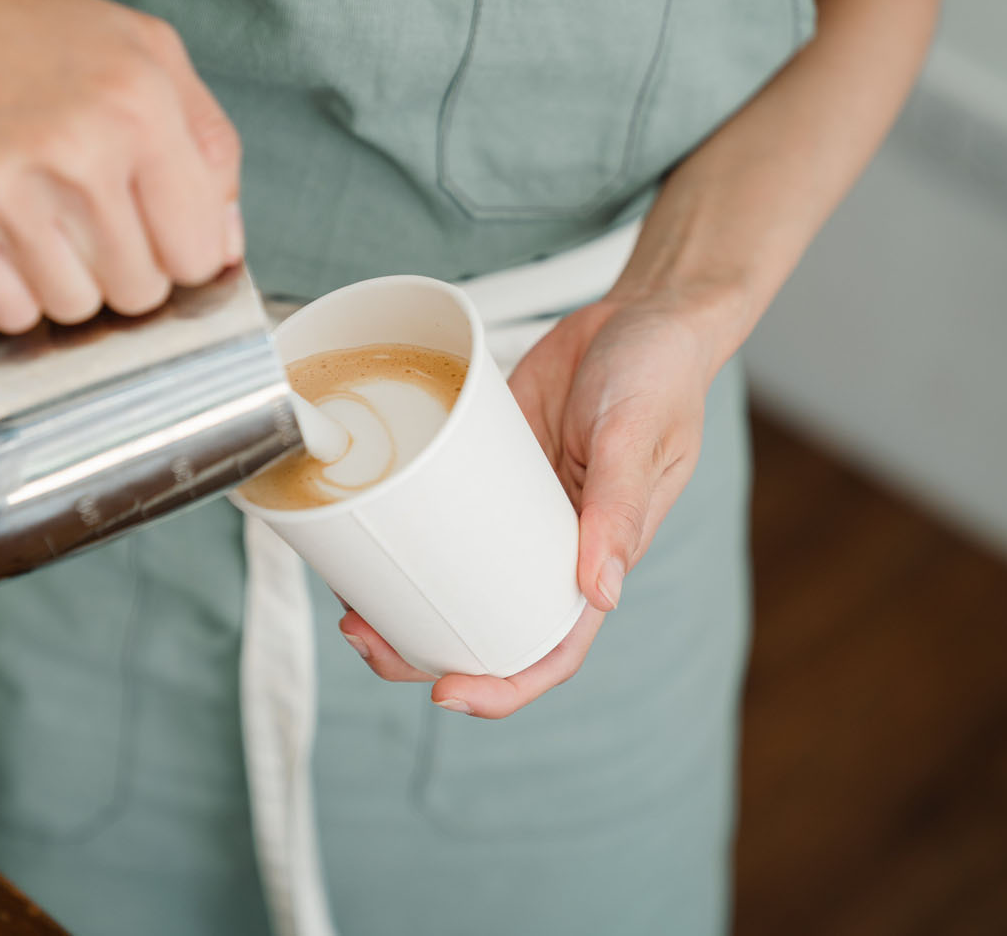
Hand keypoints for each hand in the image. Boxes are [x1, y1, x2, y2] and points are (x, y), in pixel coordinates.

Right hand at [0, 0, 242, 330]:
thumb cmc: (23, 33)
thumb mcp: (146, 50)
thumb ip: (209, 144)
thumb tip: (227, 245)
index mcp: (142, 105)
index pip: (201, 253)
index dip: (183, 255)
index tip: (157, 236)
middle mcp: (82, 149)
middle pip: (142, 291)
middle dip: (125, 269)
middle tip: (91, 221)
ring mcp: (10, 191)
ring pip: (80, 309)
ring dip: (68, 283)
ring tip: (44, 225)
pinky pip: (11, 313)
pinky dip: (12, 294)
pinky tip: (5, 243)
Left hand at [338, 292, 727, 717]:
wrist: (639, 312)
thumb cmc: (661, 375)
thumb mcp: (638, 434)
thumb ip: (620, 508)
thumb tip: (600, 593)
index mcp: (597, 560)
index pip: (553, 648)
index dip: (502, 685)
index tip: (446, 694)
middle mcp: (549, 547)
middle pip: (483, 625)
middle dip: (420, 648)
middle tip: (361, 637)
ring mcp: (511, 511)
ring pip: (451, 578)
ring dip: (399, 601)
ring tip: (346, 601)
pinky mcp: (481, 469)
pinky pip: (436, 514)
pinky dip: (399, 531)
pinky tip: (359, 532)